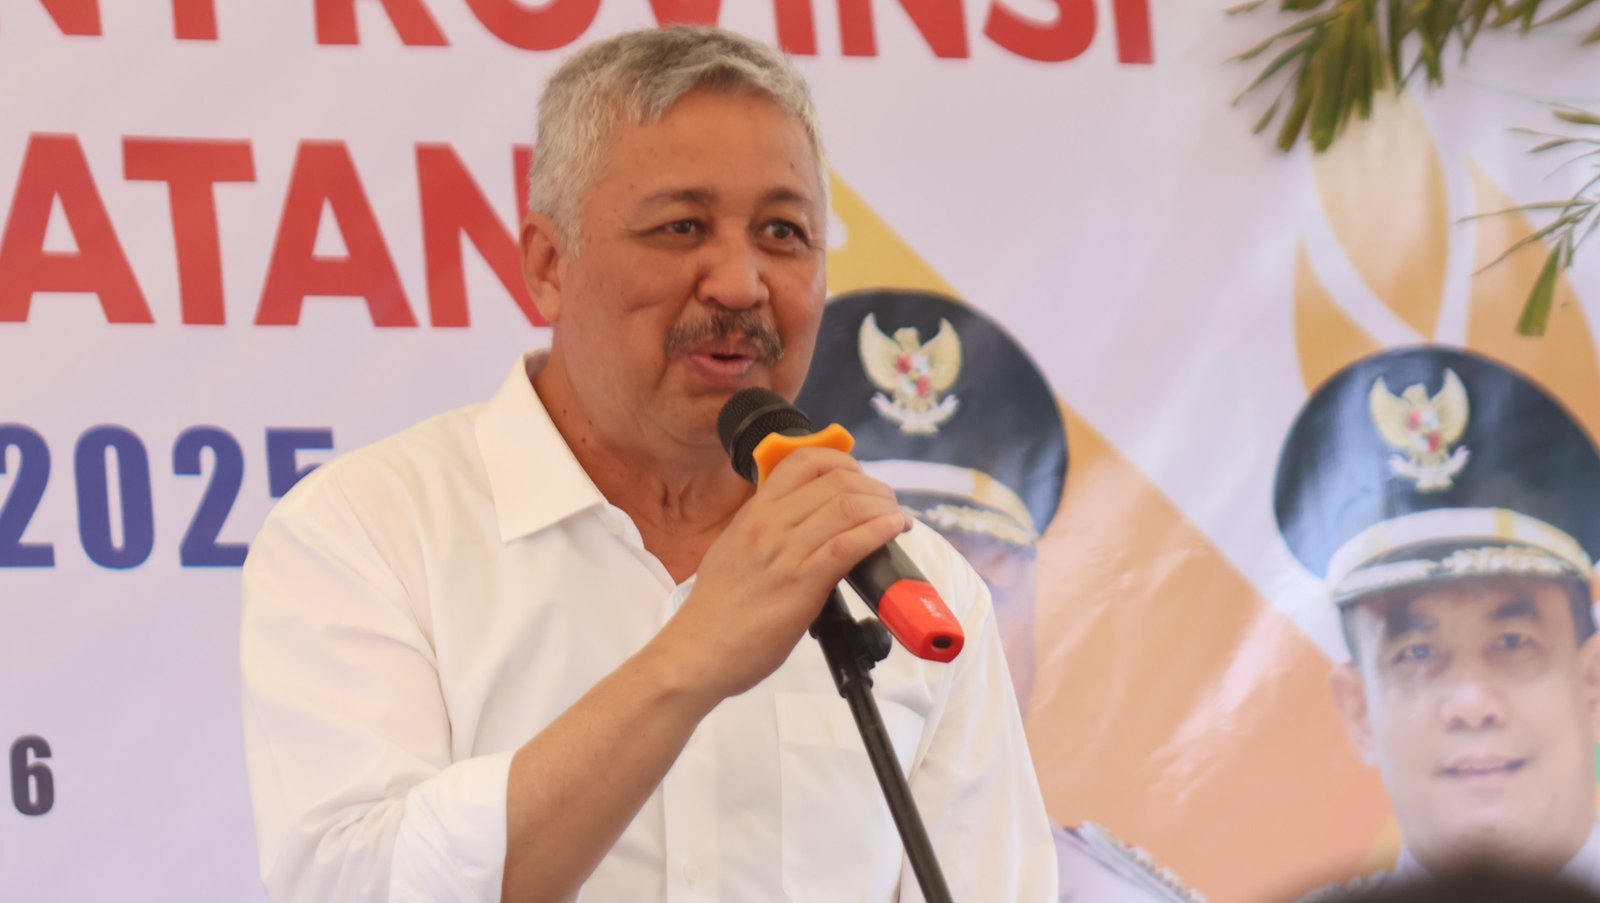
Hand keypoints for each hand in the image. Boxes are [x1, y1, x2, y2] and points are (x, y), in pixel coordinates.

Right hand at [652, 447, 911, 701]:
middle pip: (835, 480)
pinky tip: (894, 530)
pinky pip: (848, 545)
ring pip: (847, 506)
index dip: (844, 461)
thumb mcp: (734, 549)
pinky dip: (879, 531)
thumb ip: (765, 530)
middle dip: (873, 487)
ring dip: (884, 507)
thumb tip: (801, 522)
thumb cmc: (717, 610)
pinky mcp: (801, 584)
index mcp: (754, 512)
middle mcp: (770, 524)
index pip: (804, 460)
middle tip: (888, 503)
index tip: (861, 478)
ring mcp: (785, 552)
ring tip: (897, 518)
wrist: (697, 651)